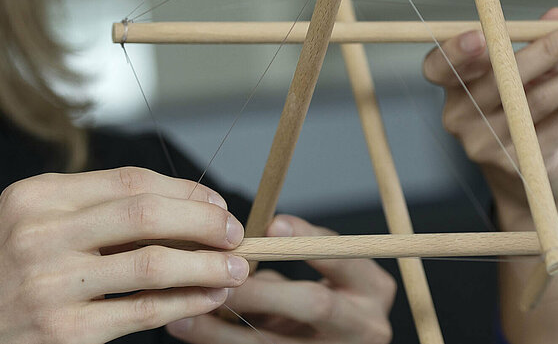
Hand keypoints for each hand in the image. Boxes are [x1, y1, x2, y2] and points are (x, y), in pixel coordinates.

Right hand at [0, 167, 246, 343]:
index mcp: (35, 197)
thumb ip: (90, 210)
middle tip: (236, 233)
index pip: (130, 180)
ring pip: (153, 263)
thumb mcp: (28, 225)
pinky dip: (184, 303)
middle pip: (147, 213)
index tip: (217, 204)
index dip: (186, 191)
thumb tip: (181, 208)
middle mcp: (39, 234)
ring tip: (234, 270)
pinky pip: (142, 311)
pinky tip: (206, 299)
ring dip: (205, 266)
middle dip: (204, 222)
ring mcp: (50, 284)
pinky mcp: (62, 331)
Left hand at [165, 215, 394, 342]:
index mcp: (372, 288)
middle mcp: (364, 325)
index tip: (272, 226)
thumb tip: (237, 246)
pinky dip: (223, 343)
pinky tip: (194, 332)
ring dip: (223, 330)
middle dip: (262, 290)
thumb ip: (294, 258)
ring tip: (184, 316)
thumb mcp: (326, 276)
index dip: (308, 239)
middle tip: (219, 278)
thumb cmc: (328, 298)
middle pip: (315, 305)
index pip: (342, 259)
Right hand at [424, 8, 557, 217]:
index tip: (480, 36)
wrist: (521, 185)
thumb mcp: (521, 76)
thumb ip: (534, 44)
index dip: (455, 52)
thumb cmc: (517, 113)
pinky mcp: (524, 163)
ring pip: (542, 99)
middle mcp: (463, 119)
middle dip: (550, 48)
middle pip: (503, 78)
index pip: (438, 67)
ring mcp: (491, 145)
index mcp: (452, 91)